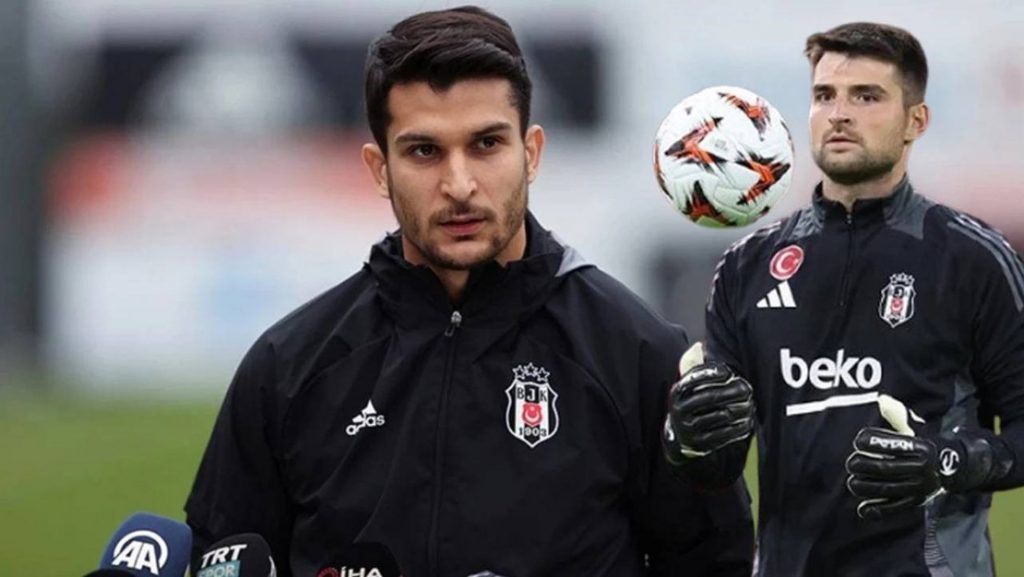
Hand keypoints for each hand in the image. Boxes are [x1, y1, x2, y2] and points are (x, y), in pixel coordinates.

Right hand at [663, 342, 753, 461]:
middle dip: (732, 392)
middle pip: (710, 397)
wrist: (680, 437)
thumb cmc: (691, 403)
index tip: (728, 372)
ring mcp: (689, 428)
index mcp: (677, 392)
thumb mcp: (687, 386)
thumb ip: (694, 366)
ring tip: (750, 405)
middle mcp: (680, 410)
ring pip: (720, 416)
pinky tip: (747, 422)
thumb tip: (699, 346)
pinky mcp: (700, 443)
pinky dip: (738, 428)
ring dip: (739, 409)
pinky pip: (723, 434)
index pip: (693, 379)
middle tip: (747, 389)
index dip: (711, 374)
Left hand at [845, 394, 994, 520]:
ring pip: (888, 489)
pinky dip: (878, 510)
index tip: (858, 440)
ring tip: (853, 482)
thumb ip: (898, 416)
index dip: (872, 442)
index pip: (893, 445)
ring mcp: (919, 487)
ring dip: (866, 487)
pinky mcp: (916, 501)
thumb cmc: (924, 445)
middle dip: (863, 466)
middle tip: (851, 463)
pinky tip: (863, 508)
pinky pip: (895, 508)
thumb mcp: (915, 429)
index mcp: (921, 448)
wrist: (952, 468)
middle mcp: (922, 469)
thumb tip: (882, 400)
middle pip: (886, 469)